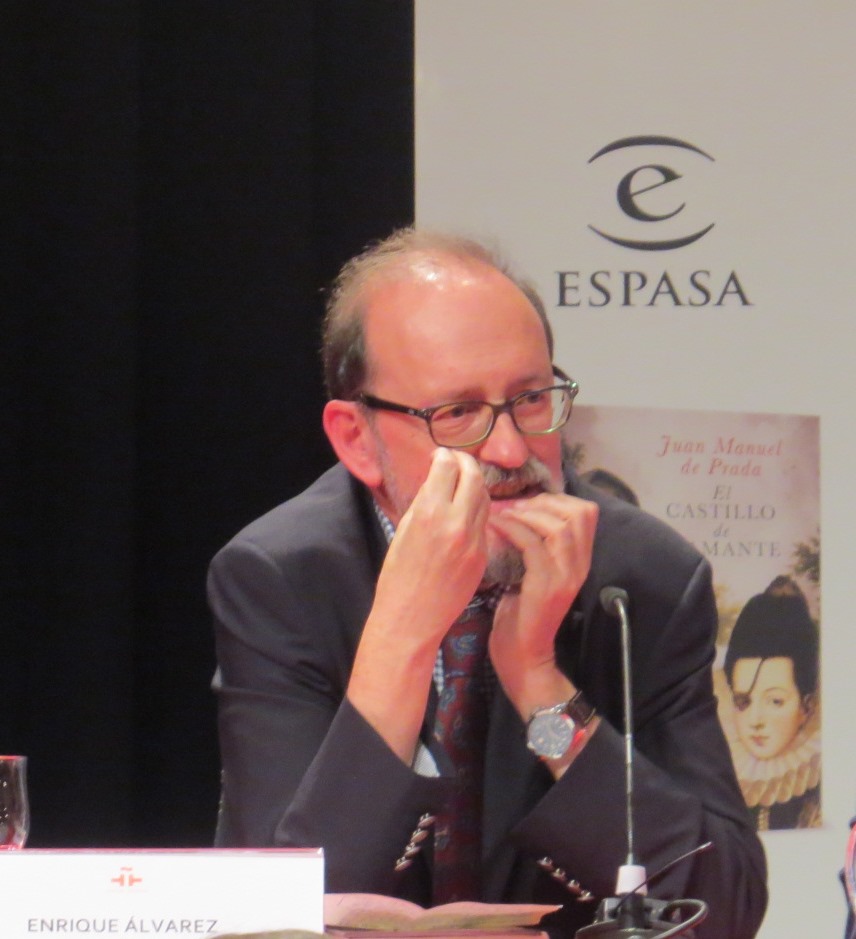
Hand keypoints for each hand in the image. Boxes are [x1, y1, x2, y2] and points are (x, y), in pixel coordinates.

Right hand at [347, 448, 489, 761]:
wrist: (410, 620)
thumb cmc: (397, 578)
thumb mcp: (403, 532)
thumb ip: (424, 504)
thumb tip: (437, 482)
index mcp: (429, 512)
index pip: (447, 467)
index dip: (444, 457)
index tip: (441, 455)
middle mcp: (456, 523)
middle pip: (473, 477)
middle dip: (466, 464)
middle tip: (459, 462)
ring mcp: (474, 541)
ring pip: (485, 499)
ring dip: (476, 487)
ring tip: (465, 484)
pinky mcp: (482, 557)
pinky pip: (485, 525)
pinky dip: (478, 513)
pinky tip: (468, 514)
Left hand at [487, 493, 597, 716]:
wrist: (523, 658)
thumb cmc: (521, 616)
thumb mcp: (534, 574)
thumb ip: (537, 547)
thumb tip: (520, 512)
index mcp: (579, 561)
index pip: (586, 512)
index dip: (557, 499)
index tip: (527, 504)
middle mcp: (579, 566)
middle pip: (579, 513)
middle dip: (543, 502)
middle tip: (515, 507)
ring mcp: (565, 577)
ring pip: (559, 526)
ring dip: (527, 513)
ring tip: (504, 516)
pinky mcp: (546, 587)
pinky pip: (532, 544)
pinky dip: (512, 529)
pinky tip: (496, 528)